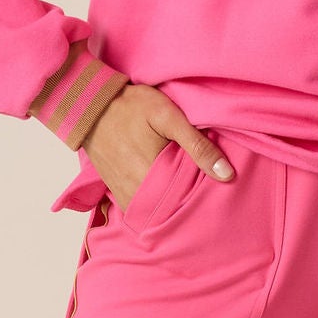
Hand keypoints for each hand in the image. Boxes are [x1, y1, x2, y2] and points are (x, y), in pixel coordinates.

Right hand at [87, 84, 234, 215]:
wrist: (90, 104)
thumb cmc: (131, 106)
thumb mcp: (168, 117)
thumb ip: (198, 146)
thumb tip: (227, 175)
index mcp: (152, 176)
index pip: (186, 204)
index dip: (202, 200)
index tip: (215, 194)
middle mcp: (135, 192)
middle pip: (170, 211)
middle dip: (187, 205)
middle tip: (202, 193)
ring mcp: (123, 193)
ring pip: (154, 212)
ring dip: (169, 206)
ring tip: (184, 193)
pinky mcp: (115, 190)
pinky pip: (138, 208)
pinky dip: (152, 205)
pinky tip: (163, 192)